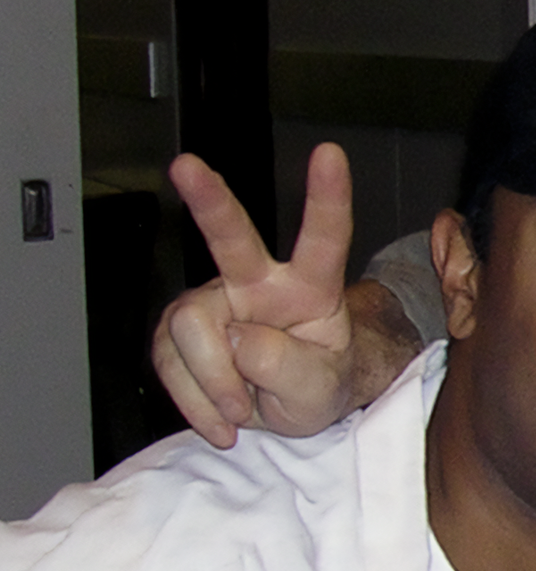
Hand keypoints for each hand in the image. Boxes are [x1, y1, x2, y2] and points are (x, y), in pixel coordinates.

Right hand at [155, 144, 358, 444]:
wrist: (288, 405)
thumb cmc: (317, 384)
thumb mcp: (321, 391)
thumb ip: (289, 368)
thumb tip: (240, 339)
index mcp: (311, 287)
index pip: (323, 238)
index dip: (327, 197)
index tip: (330, 154)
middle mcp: (257, 281)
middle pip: (231, 238)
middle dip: (208, 199)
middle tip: (186, 166)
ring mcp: (214, 301)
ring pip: (191, 329)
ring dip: (214, 384)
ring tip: (244, 410)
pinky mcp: (179, 327)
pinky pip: (170, 362)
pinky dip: (195, 401)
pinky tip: (220, 416)